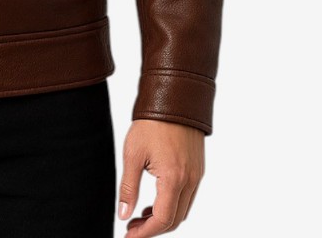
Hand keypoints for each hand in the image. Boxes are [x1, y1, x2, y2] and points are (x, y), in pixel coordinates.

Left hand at [117, 119, 204, 235]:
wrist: (174, 98)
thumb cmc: (151, 123)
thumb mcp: (133, 154)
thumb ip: (128, 187)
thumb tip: (123, 215)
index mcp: (174, 178)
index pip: (163, 219)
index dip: (146, 232)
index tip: (129, 235)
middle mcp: (190, 180)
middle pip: (175, 219)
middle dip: (153, 229)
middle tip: (131, 228)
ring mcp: (197, 175)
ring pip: (183, 210)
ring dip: (163, 218)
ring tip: (140, 216)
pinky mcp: (198, 168)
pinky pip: (188, 197)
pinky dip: (172, 205)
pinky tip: (155, 200)